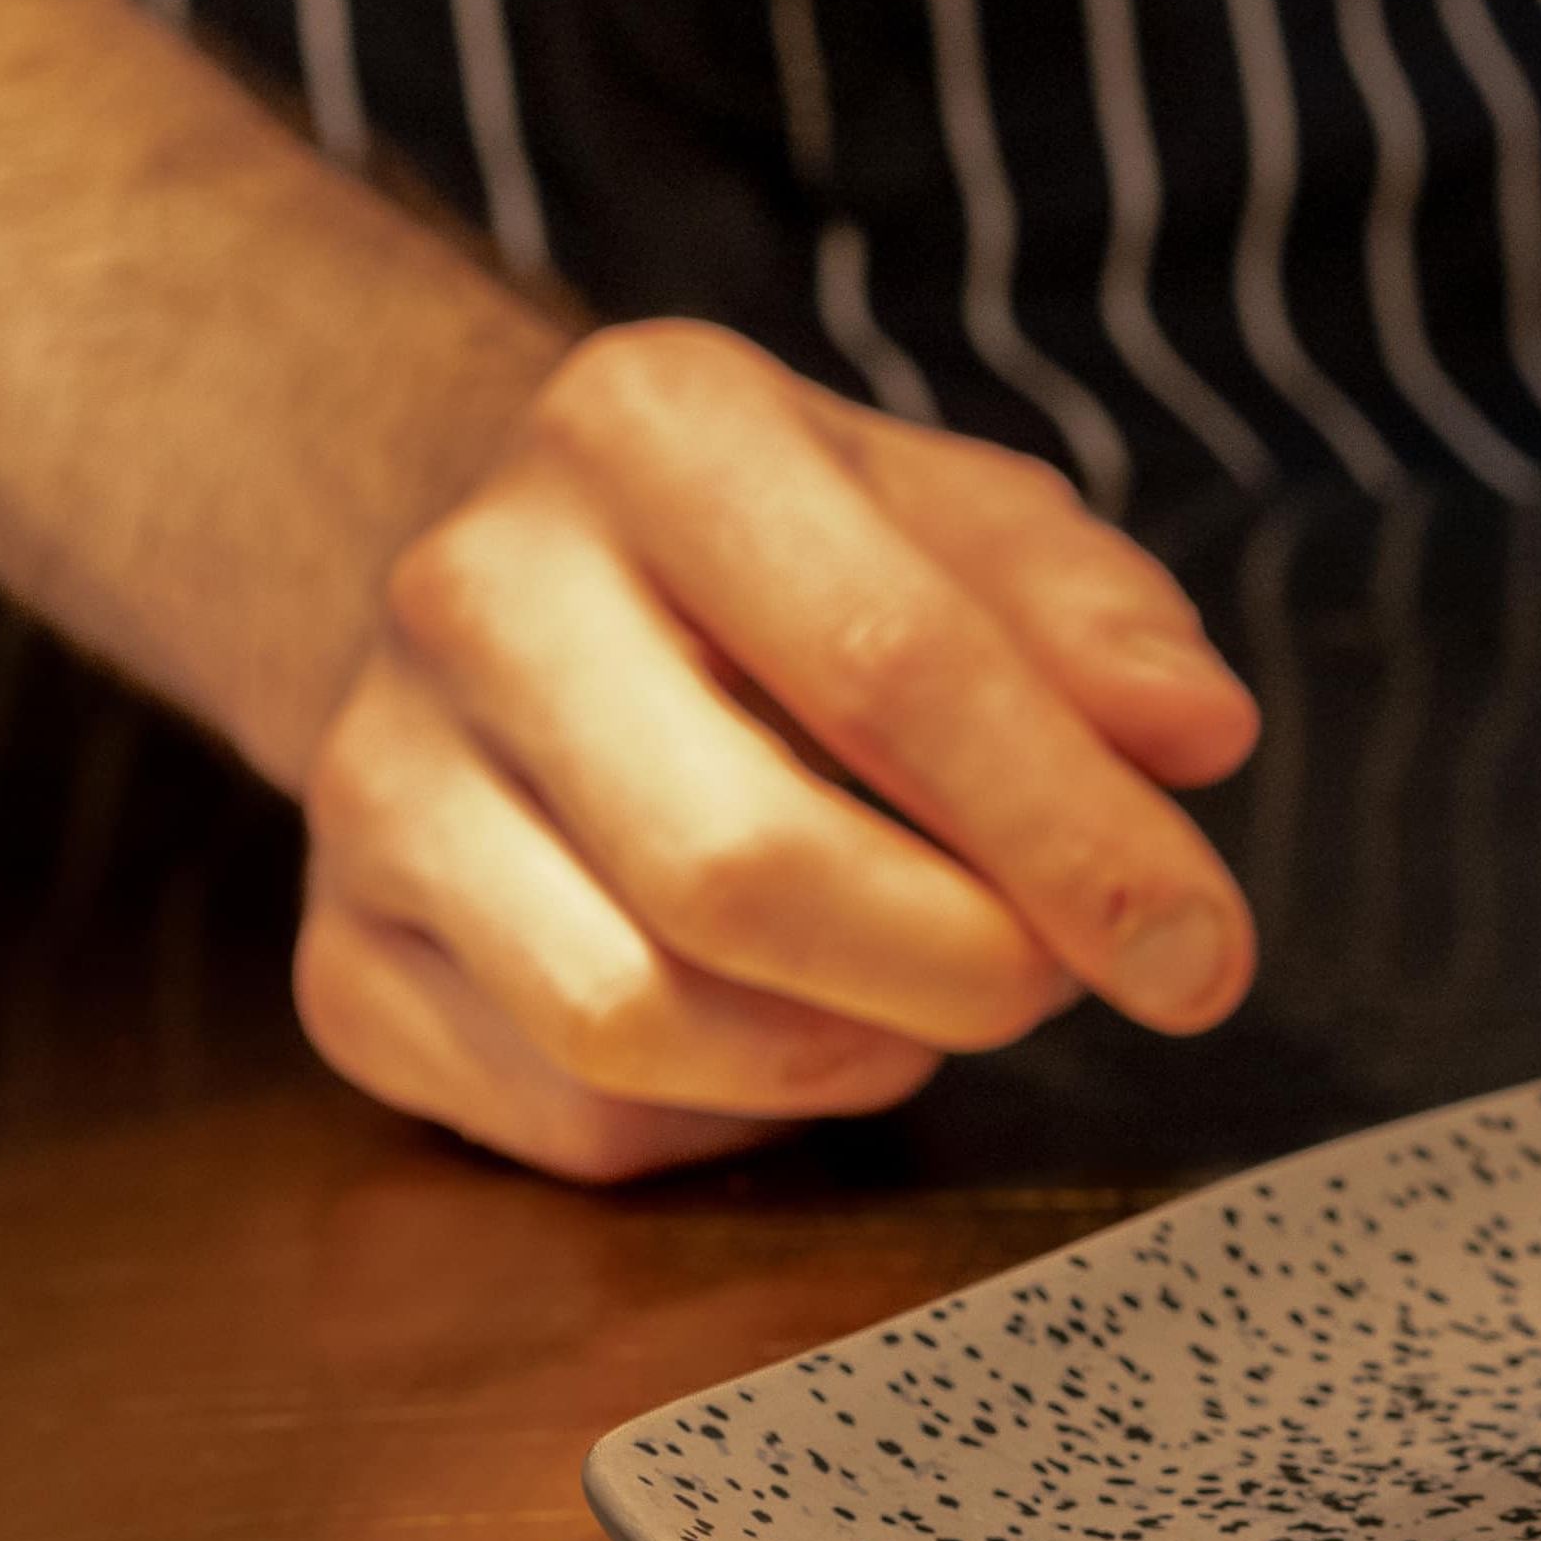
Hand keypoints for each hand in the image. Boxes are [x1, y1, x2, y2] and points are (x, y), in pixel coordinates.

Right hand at [294, 323, 1259, 1182]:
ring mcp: (374, 782)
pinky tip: (791, 1025)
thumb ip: (1087, 612)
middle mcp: (475, 588)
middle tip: (1064, 982)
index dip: (1071, 833)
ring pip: (637, 1018)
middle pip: (742, 865)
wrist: (505, 582)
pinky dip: (733, 1115)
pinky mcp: (337, 958)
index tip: (1203, 949)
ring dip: (850, 1051)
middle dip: (961, 966)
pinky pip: (572, 1114)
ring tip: (934, 989)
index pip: (887, 660)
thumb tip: (1194, 733)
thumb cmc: (778, 556)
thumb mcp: (949, 511)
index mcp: (649, 425)